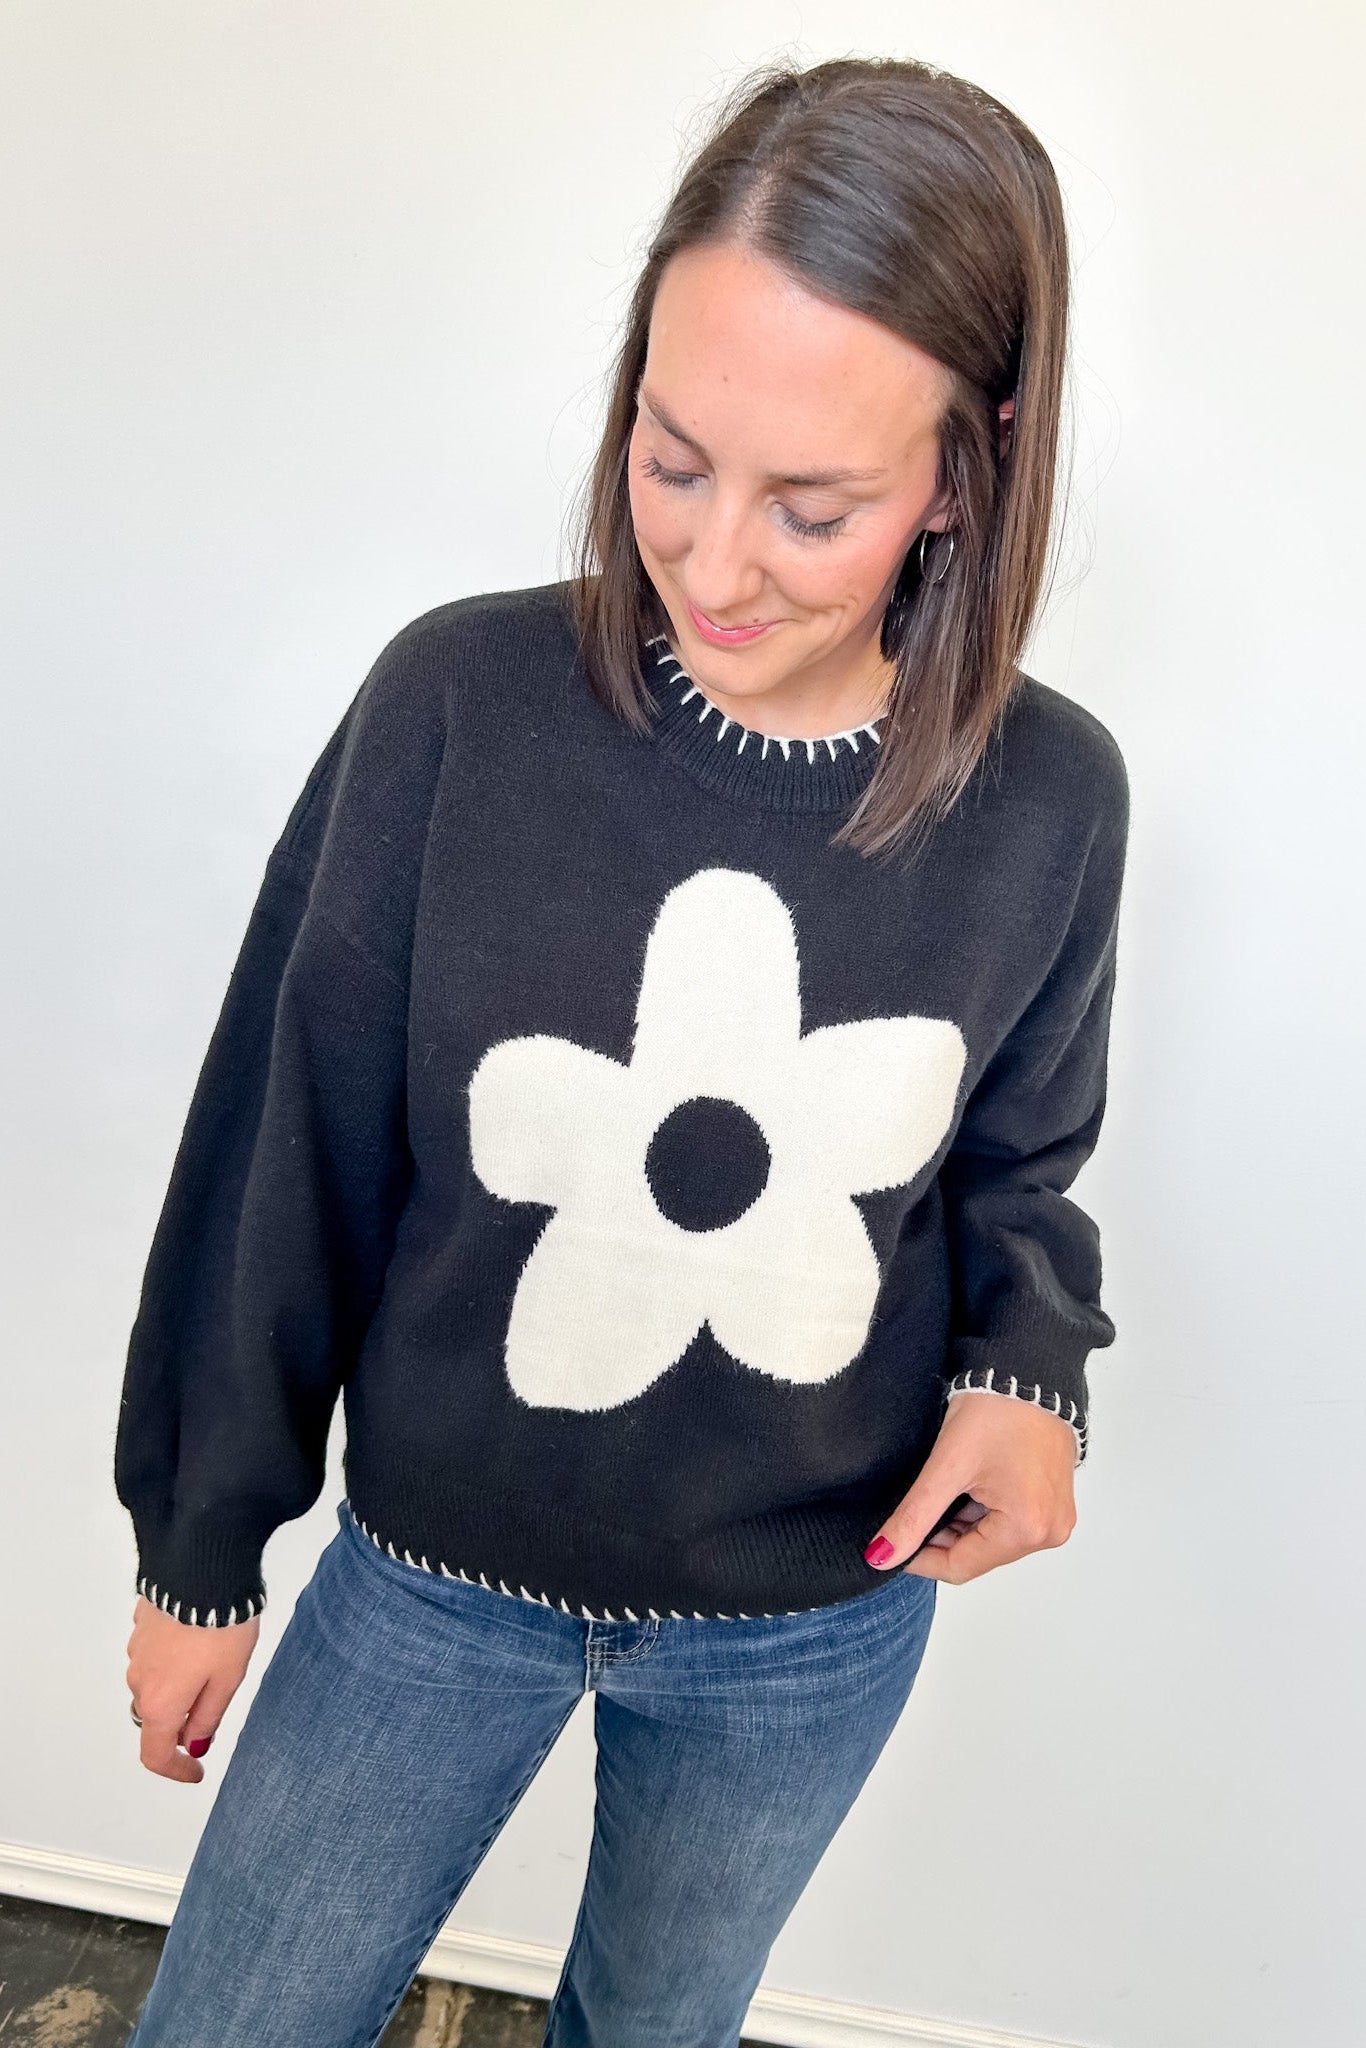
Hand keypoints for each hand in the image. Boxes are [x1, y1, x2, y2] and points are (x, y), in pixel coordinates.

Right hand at [126, 1595, 259, 1782]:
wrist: (203, 1570)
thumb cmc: (222, 1629)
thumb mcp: (227, 1680)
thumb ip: (208, 1716)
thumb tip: (194, 1743)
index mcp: (159, 1702)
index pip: (155, 1753)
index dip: (175, 1770)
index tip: (196, 1770)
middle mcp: (139, 1680)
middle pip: (154, 1716)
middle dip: (180, 1720)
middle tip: (212, 1709)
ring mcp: (136, 1650)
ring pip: (153, 1682)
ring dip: (176, 1685)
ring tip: (213, 1664)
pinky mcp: (141, 1623)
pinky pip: (154, 1652)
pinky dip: (171, 1657)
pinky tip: (197, 1639)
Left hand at [864, 1389, 1078, 1584]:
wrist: (1029, 1368)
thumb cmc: (996, 1410)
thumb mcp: (946, 1466)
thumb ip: (912, 1517)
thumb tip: (881, 1556)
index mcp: (1027, 1529)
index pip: (961, 1567)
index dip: (921, 1559)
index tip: (893, 1544)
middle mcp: (1050, 1532)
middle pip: (979, 1554)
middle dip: (943, 1535)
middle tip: (919, 1503)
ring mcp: (1056, 1517)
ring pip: (993, 1539)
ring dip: (963, 1522)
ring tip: (948, 1484)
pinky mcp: (1056, 1501)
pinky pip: (1012, 1522)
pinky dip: (984, 1511)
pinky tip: (969, 1482)